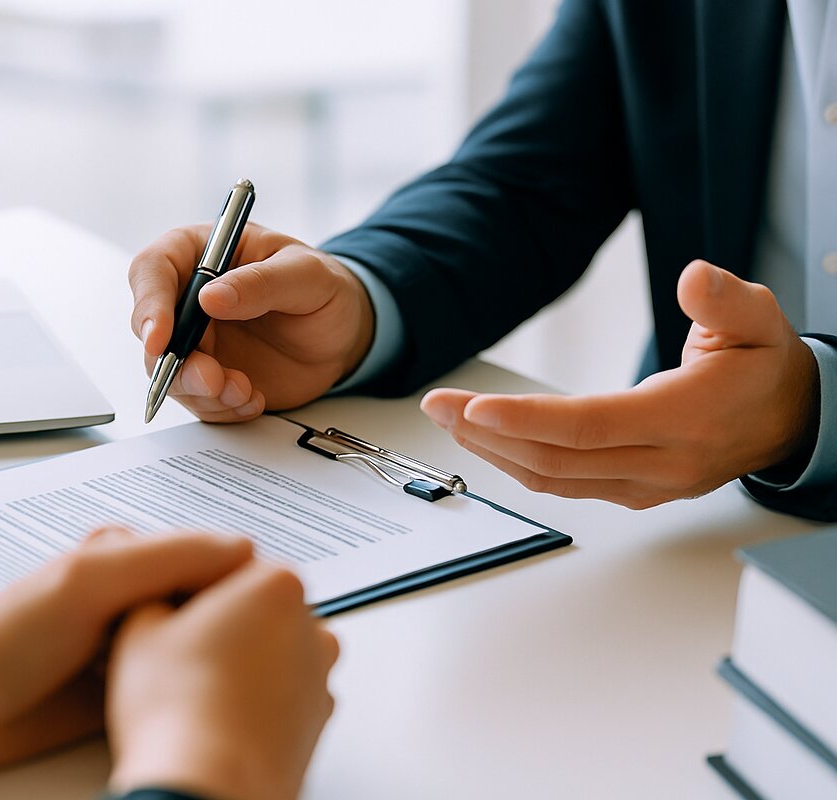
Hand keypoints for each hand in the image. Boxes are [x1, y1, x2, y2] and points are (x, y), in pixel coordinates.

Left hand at [0, 528, 255, 769]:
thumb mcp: (88, 583)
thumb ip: (164, 558)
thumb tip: (242, 550)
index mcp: (127, 555)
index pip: (212, 558)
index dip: (247, 583)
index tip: (279, 612)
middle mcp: (129, 595)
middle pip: (208, 604)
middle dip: (238, 626)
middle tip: (272, 654)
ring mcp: (123, 644)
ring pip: (193, 647)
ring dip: (219, 662)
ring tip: (253, 685)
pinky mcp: (114, 689)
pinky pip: (168, 686)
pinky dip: (192, 693)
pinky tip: (211, 708)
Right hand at [107, 562, 338, 799]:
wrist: (208, 786)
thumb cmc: (179, 709)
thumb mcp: (139, 627)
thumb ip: (154, 592)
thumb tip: (156, 597)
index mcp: (276, 584)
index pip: (228, 564)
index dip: (188, 587)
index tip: (166, 608)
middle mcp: (311, 626)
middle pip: (257, 606)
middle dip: (222, 621)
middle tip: (175, 649)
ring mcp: (318, 676)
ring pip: (271, 651)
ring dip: (241, 660)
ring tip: (193, 688)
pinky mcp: (315, 721)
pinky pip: (280, 694)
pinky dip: (255, 698)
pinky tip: (216, 714)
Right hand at [129, 223, 374, 420]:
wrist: (342, 334)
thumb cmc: (323, 288)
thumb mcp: (306, 275)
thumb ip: (260, 283)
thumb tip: (210, 296)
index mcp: (200, 253)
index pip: (152, 271)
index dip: (148, 305)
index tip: (159, 338)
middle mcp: (188, 297)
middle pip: (151, 331)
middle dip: (175, 362)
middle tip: (213, 380)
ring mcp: (197, 340)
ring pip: (169, 372)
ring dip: (201, 390)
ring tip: (244, 390)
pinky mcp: (209, 375)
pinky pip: (198, 399)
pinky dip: (221, 407)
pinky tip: (253, 398)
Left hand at [421, 260, 820, 508]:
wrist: (791, 420)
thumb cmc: (764, 366)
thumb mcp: (759, 318)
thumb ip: (725, 299)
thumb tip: (693, 276)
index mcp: (688, 418)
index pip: (592, 427)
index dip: (527, 420)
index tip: (473, 407)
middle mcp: (663, 464)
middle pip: (557, 458)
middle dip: (488, 433)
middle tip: (437, 405)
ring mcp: (647, 486)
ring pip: (554, 478)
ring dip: (493, 452)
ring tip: (449, 419)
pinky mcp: (634, 492)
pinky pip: (565, 485)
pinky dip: (519, 464)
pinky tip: (488, 441)